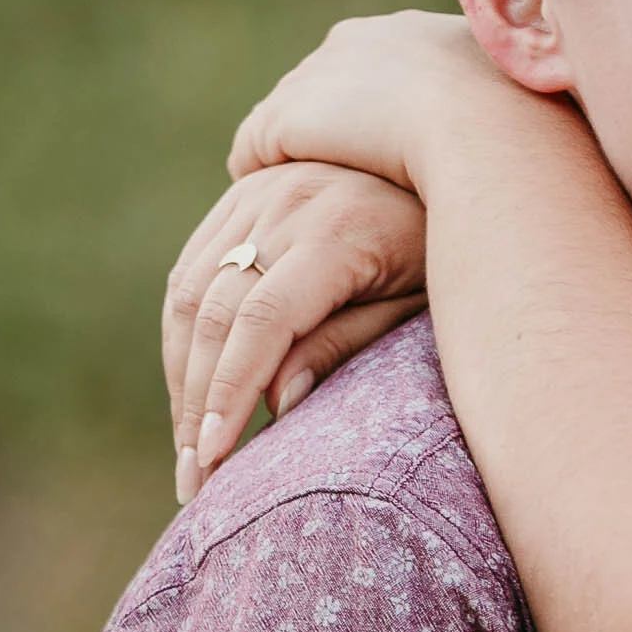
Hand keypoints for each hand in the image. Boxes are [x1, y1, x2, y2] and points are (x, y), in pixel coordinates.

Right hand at [164, 162, 428, 501]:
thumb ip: (346, 345)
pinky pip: (191, 268)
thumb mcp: (414, 303)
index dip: (230, 389)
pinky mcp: (241, 193)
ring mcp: (257, 191)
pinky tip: (192, 391)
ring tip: (188, 451)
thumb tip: (275, 403)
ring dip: (181, 376)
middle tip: (194, 479)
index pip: (261, 318)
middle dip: (196, 402)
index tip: (212, 456)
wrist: (451, 151)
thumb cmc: (444, 245)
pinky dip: (183, 334)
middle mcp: (287, 201)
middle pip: (213, 310)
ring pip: (188, 291)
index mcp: (338, 229)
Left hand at [230, 9, 520, 192]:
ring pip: (292, 117)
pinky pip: (257, 150)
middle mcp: (365, 40)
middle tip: (346, 180)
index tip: (398, 153)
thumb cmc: (532, 137)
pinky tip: (278, 217)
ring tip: (305, 206)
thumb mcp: (530, 120)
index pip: (390, 70)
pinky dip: (265, 177)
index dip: (392, 114)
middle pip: (334, 86)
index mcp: (421, 34)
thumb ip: (511, 122)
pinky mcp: (287, 117)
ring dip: (300, 154)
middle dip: (338, 127)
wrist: (490, 134)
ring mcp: (321, 76)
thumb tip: (519, 144)